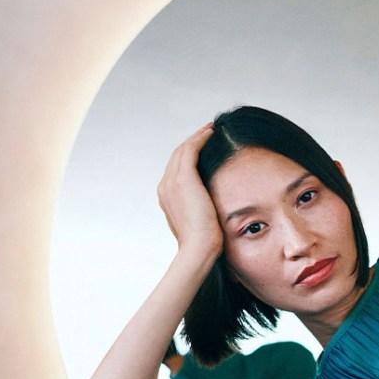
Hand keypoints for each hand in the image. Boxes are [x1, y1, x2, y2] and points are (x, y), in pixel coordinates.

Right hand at [156, 123, 223, 258]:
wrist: (198, 249)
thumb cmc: (203, 243)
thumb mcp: (199, 222)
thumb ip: (200, 209)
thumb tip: (213, 207)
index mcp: (166, 196)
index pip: (176, 168)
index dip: (188, 155)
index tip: (202, 147)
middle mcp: (165, 186)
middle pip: (176, 156)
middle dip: (191, 142)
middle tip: (207, 132)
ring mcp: (171, 182)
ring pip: (182, 150)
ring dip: (196, 137)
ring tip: (210, 129)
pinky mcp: (183, 179)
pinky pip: (190, 150)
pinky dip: (200, 138)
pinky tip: (211, 133)